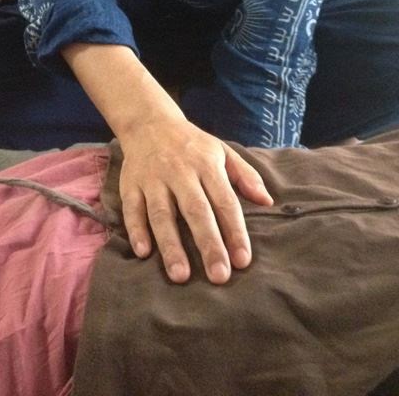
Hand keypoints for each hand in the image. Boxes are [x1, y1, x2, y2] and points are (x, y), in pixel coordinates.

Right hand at [118, 117, 272, 284]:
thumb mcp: (222, 151)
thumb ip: (246, 176)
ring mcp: (153, 178)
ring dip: (171, 245)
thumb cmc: (193, 144)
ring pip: (161, 213)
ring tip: (181, 275)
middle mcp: (180, 172)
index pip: (224, 201)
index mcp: (207, 164)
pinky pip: (132, 208)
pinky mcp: (131, 184)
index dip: (235, 231)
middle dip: (208, 243)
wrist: (150, 122)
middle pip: (195, 210)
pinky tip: (143, 253)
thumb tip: (267, 202)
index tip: (242, 261)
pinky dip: (136, 230)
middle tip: (219, 276)